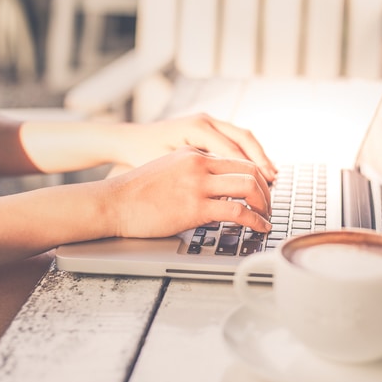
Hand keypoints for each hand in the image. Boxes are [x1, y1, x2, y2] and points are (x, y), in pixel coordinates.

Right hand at [105, 147, 271, 237]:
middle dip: (266, 190)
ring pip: (248, 187)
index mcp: (193, 154)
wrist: (113, 202)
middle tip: (269, 206)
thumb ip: (190, 173)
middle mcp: (199, 164)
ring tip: (266, 218)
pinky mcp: (195, 207)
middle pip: (249, 170)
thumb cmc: (134, 193)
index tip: (262, 190)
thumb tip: (211, 188)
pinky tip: (259, 228)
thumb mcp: (167, 169)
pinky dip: (255, 221)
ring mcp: (198, 185)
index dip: (256, 176)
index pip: (237, 159)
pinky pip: (237, 212)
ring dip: (264, 204)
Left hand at [116, 114, 277, 182]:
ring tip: (271, 175)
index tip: (261, 187)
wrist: (129, 141)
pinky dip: (247, 153)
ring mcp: (207, 121)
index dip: (249, 170)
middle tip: (273, 181)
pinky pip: (234, 138)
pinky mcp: (207, 128)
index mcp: (196, 128)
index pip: (232, 150)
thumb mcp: (168, 169)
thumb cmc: (142, 155)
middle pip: (243, 138)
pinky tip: (255, 168)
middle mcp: (205, 120)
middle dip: (260, 161)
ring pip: (242, 136)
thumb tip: (222, 194)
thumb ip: (196, 178)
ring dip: (257, 156)